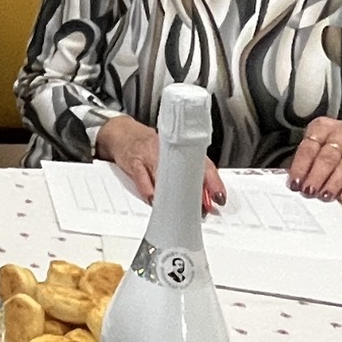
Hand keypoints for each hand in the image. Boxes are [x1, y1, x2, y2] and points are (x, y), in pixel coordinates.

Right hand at [95, 116, 226, 214]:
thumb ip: (187, 175)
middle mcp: (168, 150)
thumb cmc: (149, 147)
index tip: (219, 197)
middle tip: (201, 209)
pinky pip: (143, 178)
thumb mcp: (170, 157)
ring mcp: (150, 155)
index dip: (213, 182)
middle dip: (194, 193)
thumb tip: (205, 198)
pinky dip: (149, 191)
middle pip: (186, 171)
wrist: (122, 133)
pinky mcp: (134, 161)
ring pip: (165, 175)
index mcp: (181, 149)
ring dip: (173, 195)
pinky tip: (154, 200)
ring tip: (180, 208)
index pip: (203, 165)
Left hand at [287, 117, 341, 204]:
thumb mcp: (314, 144)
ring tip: (325, 196)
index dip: (301, 167)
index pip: (309, 148)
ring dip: (334, 184)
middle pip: (328, 157)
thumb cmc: (328, 144)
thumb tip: (296, 183)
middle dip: (317, 177)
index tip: (295, 183)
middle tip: (310, 192)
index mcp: (323, 127)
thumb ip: (305, 161)